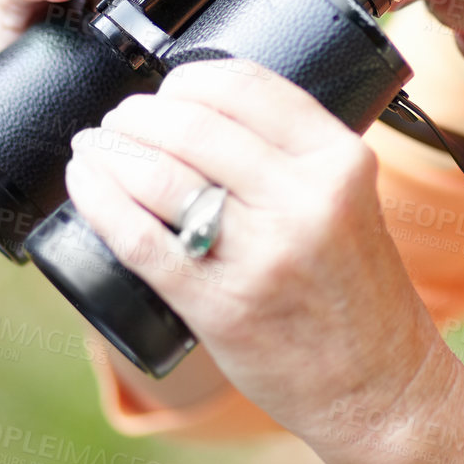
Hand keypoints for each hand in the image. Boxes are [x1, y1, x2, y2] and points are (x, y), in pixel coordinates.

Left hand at [62, 58, 443, 447]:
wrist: (378, 386)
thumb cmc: (357, 293)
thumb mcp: (352, 201)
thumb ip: (298, 157)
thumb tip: (209, 112)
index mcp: (340, 161)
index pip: (246, 85)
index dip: (188, 77)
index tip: (168, 90)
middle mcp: (306, 199)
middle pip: (193, 124)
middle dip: (138, 114)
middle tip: (121, 121)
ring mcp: (261, 254)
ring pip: (159, 174)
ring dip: (111, 150)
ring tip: (97, 147)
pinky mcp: (219, 304)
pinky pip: (138, 238)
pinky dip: (99, 201)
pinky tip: (85, 182)